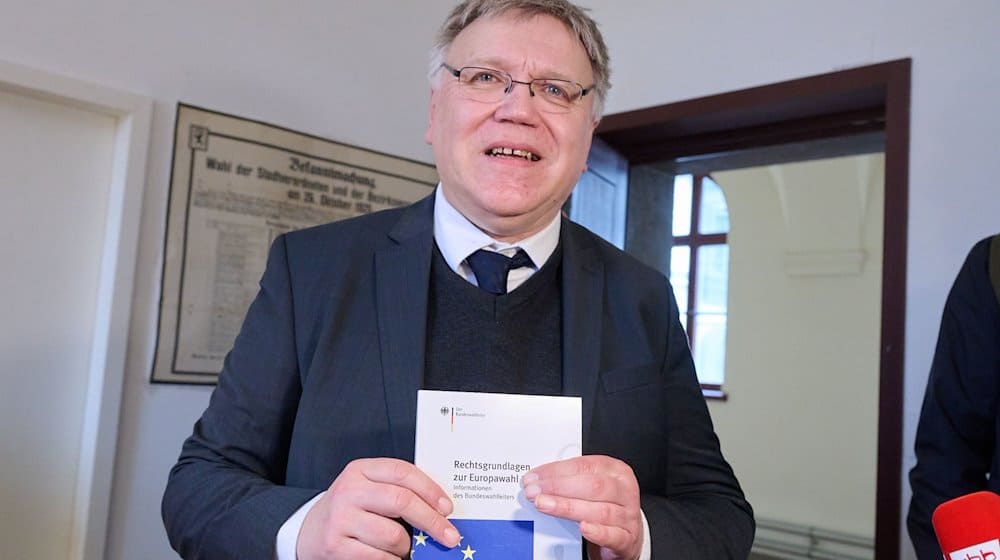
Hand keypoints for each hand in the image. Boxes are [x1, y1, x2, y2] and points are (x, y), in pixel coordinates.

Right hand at [297, 458, 459, 558]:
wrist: (310, 531)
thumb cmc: (351, 509)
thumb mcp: (368, 489)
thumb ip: (398, 490)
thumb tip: (441, 510)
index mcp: (360, 470)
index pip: (402, 472)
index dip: (430, 490)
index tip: (448, 508)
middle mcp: (349, 490)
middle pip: (402, 501)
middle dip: (432, 521)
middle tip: (450, 536)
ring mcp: (340, 519)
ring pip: (394, 536)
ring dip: (408, 547)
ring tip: (407, 547)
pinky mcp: (335, 546)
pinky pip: (379, 558)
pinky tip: (395, 558)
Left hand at [521, 455, 642, 559]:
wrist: (625, 536)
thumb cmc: (604, 506)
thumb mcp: (592, 487)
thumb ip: (570, 481)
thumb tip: (538, 480)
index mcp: (615, 471)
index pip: (584, 466)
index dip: (557, 471)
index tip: (535, 477)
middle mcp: (624, 491)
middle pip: (593, 486)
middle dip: (559, 487)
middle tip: (534, 492)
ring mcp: (628, 516)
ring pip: (600, 511)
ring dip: (568, 508)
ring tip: (545, 506)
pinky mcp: (627, 539)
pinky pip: (613, 536)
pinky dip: (597, 532)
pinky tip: (582, 528)